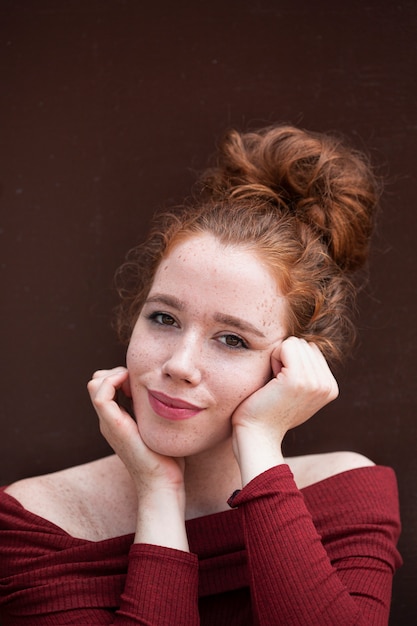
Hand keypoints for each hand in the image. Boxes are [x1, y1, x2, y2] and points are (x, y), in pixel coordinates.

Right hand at [88, 367, 188, 549]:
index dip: (121, 375)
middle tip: (138, 381)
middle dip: (116, 371)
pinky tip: (132, 386)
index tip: (142, 381)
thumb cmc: (168, 458)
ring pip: (95, 384)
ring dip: (114, 374)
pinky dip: (113, 381)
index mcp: (118, 419)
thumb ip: (157, 411)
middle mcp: (109, 420)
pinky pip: (100, 394)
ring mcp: (108, 423)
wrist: (163, 483)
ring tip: (134, 383)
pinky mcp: (113, 425)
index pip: (105, 385)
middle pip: (96, 382)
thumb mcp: (160, 426)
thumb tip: (170, 392)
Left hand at [231, 337, 338, 483]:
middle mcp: (328, 385)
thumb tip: (308, 346)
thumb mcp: (296, 392)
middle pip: (304, 343)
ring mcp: (315, 382)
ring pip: (295, 343)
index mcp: (330, 387)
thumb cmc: (268, 411)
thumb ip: (307, 372)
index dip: (291, 362)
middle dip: (285, 359)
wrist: (257, 435)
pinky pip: (286, 346)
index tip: (284, 387)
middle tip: (277, 387)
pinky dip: (273, 358)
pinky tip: (271, 381)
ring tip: (275, 385)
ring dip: (278, 359)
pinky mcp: (299, 380)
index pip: (311, 349)